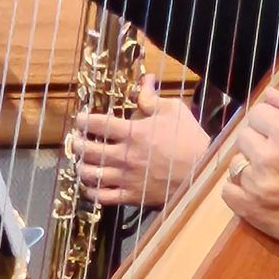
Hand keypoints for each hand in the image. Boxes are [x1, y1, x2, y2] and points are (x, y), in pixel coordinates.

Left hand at [71, 80, 211, 211]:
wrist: (203, 172)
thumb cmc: (189, 138)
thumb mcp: (173, 111)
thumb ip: (152, 98)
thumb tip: (144, 80)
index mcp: (133, 132)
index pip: (99, 123)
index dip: (84, 120)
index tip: (79, 119)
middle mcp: (125, 155)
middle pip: (89, 149)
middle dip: (76, 143)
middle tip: (75, 140)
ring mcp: (127, 178)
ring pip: (91, 174)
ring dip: (80, 167)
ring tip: (79, 163)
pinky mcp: (132, 196)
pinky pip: (104, 197)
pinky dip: (92, 192)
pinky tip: (90, 186)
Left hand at [221, 87, 278, 250]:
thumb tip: (270, 93)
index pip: (258, 113)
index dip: (270, 120)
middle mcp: (267, 155)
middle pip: (244, 137)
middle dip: (259, 141)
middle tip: (278, 153)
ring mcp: (256, 184)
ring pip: (236, 164)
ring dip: (250, 166)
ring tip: (271, 175)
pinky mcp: (251, 209)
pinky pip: (228, 192)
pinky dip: (237, 189)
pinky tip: (255, 190)